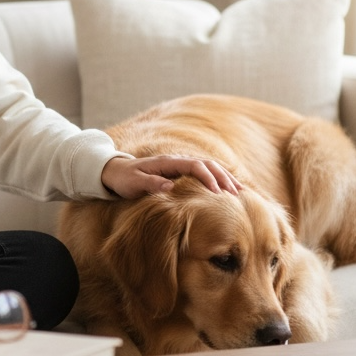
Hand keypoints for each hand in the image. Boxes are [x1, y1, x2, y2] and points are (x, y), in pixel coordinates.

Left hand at [100, 155, 240, 199]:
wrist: (115, 171)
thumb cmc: (124, 179)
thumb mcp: (133, 183)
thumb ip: (151, 184)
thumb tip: (171, 186)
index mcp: (168, 162)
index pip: (195, 166)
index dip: (208, 178)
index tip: (218, 194)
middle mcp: (177, 161)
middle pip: (208, 164)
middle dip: (224, 177)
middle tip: (237, 194)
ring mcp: (180, 165)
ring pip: (209, 167)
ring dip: (225, 177)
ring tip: (240, 192)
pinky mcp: (181, 172)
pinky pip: (204, 173)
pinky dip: (218, 179)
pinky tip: (227, 189)